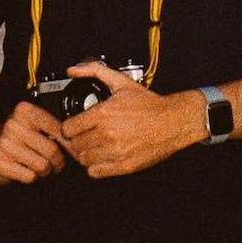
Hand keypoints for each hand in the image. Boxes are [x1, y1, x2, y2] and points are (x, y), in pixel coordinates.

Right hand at [0, 100, 68, 185]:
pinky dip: (31, 177)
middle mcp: (14, 125)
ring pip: (42, 166)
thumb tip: (78, 145)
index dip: (71, 145)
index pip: (58, 129)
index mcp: (25, 111)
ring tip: (38, 166)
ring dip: (44, 171)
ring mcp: (4, 144)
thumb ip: (54, 129)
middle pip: (52, 150)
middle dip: (58, 162)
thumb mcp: (33, 124)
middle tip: (57, 164)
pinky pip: (29, 176)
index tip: (76, 153)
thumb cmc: (16, 136)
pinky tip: (24, 169)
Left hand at [58, 62, 202, 178]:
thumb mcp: (121, 82)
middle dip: (77, 140)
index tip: (74, 127)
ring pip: (83, 160)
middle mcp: (108, 133)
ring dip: (85, 153)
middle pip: (75, 145)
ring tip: (94, 146)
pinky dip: (95, 166)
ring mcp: (115, 151)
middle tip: (85, 136)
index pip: (68, 129)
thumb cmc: (148, 104)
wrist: (172, 121)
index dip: (69, 128)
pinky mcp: (123, 165)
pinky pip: (95, 172)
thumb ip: (94, 71)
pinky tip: (102, 157)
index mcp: (104, 114)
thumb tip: (73, 70)